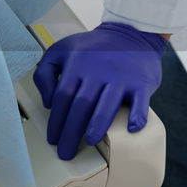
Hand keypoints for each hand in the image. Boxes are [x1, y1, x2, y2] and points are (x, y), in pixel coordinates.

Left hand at [33, 22, 167, 159]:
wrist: (130, 34)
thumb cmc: (91, 48)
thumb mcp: (60, 51)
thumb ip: (45, 73)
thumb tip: (49, 102)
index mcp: (76, 66)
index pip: (62, 98)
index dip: (56, 121)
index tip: (53, 139)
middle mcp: (98, 72)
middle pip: (81, 105)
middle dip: (71, 131)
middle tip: (66, 152)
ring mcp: (121, 77)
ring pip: (107, 104)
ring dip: (98, 125)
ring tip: (90, 141)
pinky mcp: (141, 82)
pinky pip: (141, 102)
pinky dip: (137, 115)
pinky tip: (131, 129)